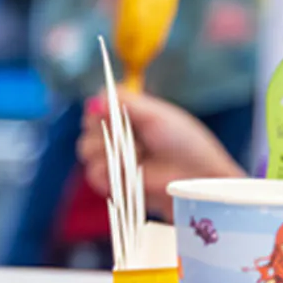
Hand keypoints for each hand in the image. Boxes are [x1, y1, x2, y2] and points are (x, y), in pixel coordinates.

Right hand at [77, 91, 244, 220]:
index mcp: (126, 115)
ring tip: (135, 155)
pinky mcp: (113, 183)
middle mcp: (116, 135)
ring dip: (107, 151)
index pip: (95, 105)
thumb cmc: (184, 142)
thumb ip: (125, 102)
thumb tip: (95, 99)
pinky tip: (127, 171)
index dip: (99, 109)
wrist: (197, 177)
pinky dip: (107, 172)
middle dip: (104, 131)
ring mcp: (113, 159)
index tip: (113, 113)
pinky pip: (93, 174)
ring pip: (85, 149)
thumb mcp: (156, 114)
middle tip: (131, 137)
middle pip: (86, 126)